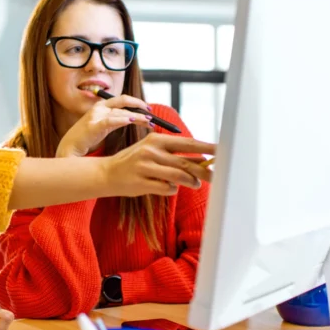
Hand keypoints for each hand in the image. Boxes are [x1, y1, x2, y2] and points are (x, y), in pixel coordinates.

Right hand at [57, 94, 153, 157]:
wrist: (70, 148)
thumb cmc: (87, 138)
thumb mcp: (104, 126)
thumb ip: (116, 120)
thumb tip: (135, 118)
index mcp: (102, 106)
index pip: (123, 99)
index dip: (137, 102)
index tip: (148, 109)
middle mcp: (99, 108)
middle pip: (123, 101)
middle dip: (140, 105)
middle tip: (151, 113)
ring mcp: (95, 116)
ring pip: (121, 111)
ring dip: (137, 116)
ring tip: (148, 121)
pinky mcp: (93, 126)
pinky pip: (111, 120)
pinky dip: (123, 120)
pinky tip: (132, 121)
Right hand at [100, 133, 214, 196]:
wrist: (107, 173)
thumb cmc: (135, 162)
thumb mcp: (153, 152)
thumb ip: (176, 156)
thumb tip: (204, 161)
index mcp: (156, 140)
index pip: (187, 143)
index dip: (206, 148)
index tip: (221, 151)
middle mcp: (151, 151)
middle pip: (186, 162)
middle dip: (204, 170)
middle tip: (217, 176)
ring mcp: (145, 167)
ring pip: (178, 177)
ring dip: (191, 182)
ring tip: (196, 184)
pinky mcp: (141, 183)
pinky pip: (166, 188)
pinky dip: (172, 189)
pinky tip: (169, 187)